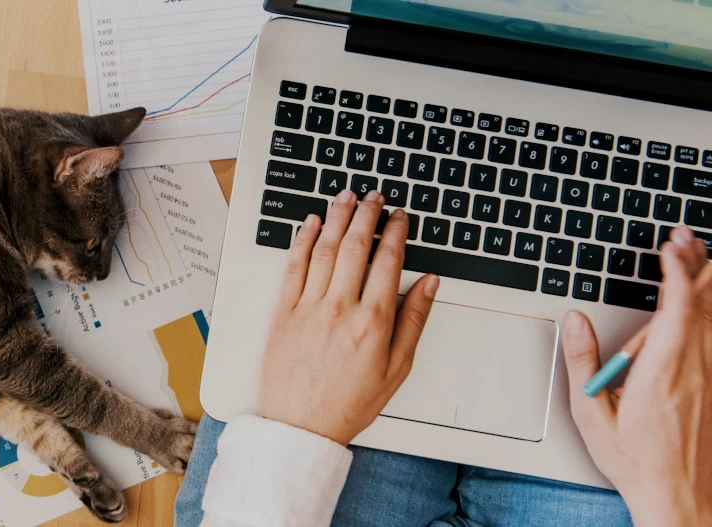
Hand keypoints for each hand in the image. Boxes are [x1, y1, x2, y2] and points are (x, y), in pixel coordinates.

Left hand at [259, 190, 438, 445]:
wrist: (302, 426)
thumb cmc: (349, 403)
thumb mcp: (397, 368)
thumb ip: (414, 321)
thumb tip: (429, 283)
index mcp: (372, 322)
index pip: (388, 261)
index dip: (395, 232)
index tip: (399, 216)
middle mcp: (339, 309)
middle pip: (355, 247)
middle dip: (366, 215)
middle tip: (373, 196)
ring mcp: (308, 308)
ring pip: (323, 250)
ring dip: (335, 218)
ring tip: (345, 197)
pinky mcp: (282, 313)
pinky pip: (293, 267)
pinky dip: (301, 241)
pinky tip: (309, 223)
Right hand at [562, 225, 711, 525]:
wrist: (678, 497)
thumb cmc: (634, 461)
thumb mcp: (590, 415)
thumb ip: (582, 362)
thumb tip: (574, 321)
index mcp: (662, 373)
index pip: (677, 309)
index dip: (677, 271)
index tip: (670, 245)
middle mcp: (695, 370)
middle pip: (705, 305)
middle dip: (698, 265)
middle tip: (688, 236)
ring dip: (710, 284)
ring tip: (702, 257)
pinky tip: (709, 304)